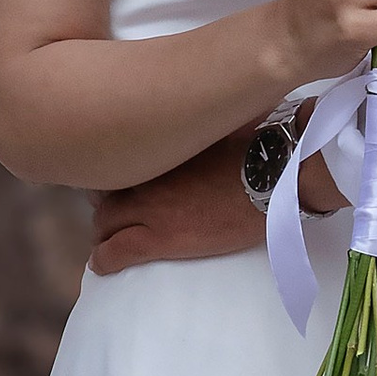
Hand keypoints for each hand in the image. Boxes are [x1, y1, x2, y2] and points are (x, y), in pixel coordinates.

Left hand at [87, 130, 262, 273]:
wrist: (276, 176)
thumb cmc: (262, 146)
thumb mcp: (224, 122)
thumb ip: (205, 124)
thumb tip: (215, 111)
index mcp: (162, 146)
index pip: (121, 161)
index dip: (117, 175)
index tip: (121, 181)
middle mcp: (148, 173)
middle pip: (108, 191)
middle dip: (106, 204)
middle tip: (111, 215)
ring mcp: (151, 206)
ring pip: (106, 222)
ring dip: (105, 231)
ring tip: (106, 241)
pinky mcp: (161, 238)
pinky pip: (117, 251)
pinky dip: (104, 259)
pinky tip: (101, 264)